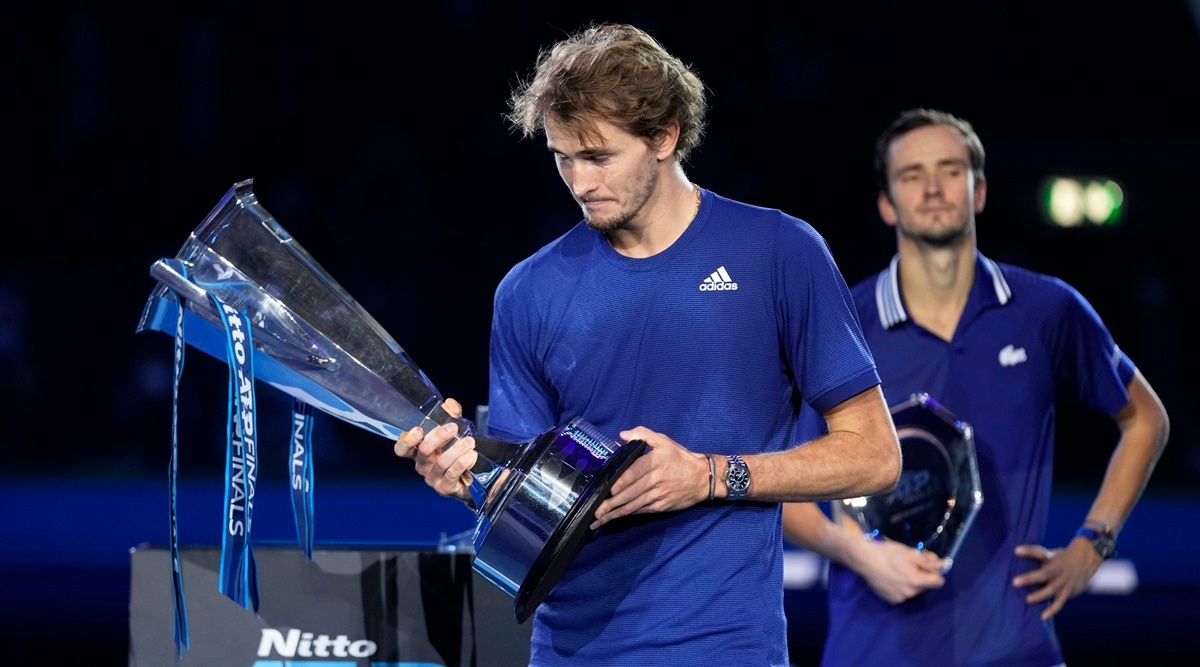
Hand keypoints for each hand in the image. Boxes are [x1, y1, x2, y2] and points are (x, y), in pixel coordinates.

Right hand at [393, 398, 475, 502]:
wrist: (473, 478)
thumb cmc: (457, 452)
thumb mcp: (454, 431)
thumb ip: (451, 416)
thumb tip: (449, 404)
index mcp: (418, 451)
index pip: (402, 448)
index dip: (407, 440)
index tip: (418, 430)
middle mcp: (422, 464)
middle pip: (423, 451)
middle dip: (439, 437)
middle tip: (453, 428)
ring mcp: (432, 478)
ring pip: (440, 463)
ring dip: (456, 450)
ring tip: (469, 442)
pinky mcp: (445, 488)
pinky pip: (452, 475)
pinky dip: (462, 463)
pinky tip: (471, 456)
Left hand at [589, 426, 707, 528]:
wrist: (702, 478)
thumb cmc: (680, 458)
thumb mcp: (664, 441)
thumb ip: (642, 434)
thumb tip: (622, 435)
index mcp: (653, 463)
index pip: (632, 474)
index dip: (619, 483)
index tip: (607, 490)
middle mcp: (654, 481)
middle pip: (629, 494)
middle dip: (611, 504)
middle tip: (595, 510)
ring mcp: (657, 496)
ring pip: (633, 506)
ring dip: (615, 514)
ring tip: (600, 519)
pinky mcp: (660, 507)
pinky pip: (641, 511)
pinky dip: (627, 515)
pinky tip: (615, 518)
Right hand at [855, 538, 945, 603]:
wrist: (864, 559)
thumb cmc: (888, 553)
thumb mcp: (910, 553)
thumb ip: (928, 561)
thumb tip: (943, 565)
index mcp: (917, 581)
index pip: (938, 581)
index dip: (934, 571)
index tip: (926, 564)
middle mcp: (910, 594)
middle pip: (925, 586)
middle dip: (921, 575)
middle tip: (910, 563)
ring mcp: (900, 598)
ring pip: (913, 590)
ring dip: (911, 582)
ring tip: (898, 570)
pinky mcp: (890, 600)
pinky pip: (902, 595)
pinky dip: (900, 587)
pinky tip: (891, 578)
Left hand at [1012, 538, 1099, 619]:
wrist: (1087, 559)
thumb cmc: (1061, 558)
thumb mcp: (1051, 554)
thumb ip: (1037, 559)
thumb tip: (1013, 561)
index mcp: (1051, 558)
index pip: (1039, 553)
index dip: (1028, 551)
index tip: (1016, 550)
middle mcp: (1057, 570)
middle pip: (1043, 574)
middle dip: (1029, 578)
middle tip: (1014, 582)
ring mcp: (1063, 581)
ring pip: (1051, 589)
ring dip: (1039, 595)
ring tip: (1027, 600)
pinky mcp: (1069, 591)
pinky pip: (1059, 602)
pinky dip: (1051, 610)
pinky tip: (1042, 616)